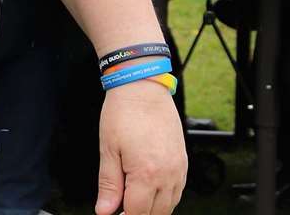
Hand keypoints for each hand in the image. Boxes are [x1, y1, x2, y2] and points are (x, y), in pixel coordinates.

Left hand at [96, 80, 186, 213]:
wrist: (143, 88)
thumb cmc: (124, 112)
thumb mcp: (108, 149)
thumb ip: (109, 184)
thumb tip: (105, 210)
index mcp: (146, 174)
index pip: (137, 213)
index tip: (112, 213)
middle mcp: (168, 175)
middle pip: (156, 214)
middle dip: (137, 214)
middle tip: (119, 206)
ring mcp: (179, 170)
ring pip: (169, 206)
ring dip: (152, 208)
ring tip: (132, 198)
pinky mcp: (184, 163)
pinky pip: (178, 192)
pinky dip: (165, 198)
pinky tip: (150, 190)